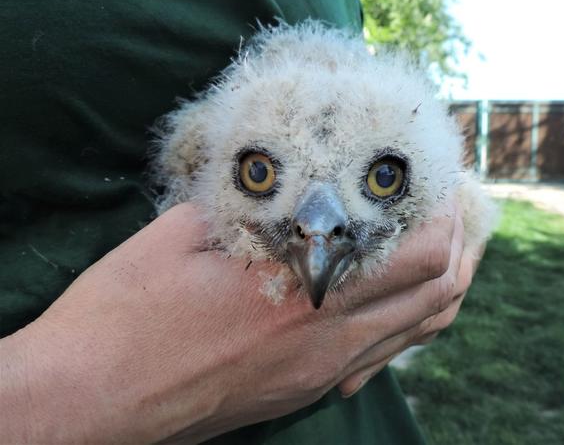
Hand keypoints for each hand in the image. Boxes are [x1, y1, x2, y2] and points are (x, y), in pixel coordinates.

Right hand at [0, 201, 474, 443]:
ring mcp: (318, 372)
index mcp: (299, 293)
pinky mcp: (302, 390)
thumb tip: (281, 180)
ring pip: (416, 330)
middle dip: (456, 243)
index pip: (416, 255)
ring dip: (436, 282)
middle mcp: (325, 341)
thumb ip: (245, 205)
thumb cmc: (120, 315)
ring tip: (430, 240)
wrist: (88, 402)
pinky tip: (382, 290)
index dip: (444, 214)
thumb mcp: (179, 235)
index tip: (441, 181)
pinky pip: (378, 353)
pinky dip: (400, 317)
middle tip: (446, 205)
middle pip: (435, 294)